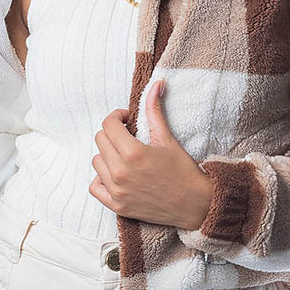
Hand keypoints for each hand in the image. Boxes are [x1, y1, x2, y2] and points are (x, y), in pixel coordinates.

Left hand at [89, 79, 214, 230]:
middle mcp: (120, 173)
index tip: (127, 120)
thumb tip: (156, 83)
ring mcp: (117, 191)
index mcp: (133, 153)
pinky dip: (100, 179)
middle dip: (113, 133)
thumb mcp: (167, 138)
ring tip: (124, 155)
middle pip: (100, 140)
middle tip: (128, 136)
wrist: (195, 204)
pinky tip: (115, 174)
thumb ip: (154, 110)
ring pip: (96, 161)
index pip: (108, 124)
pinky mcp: (117, 206)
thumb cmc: (183, 171)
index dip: (117, 117)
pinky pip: (94, 187)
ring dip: (107, 154)